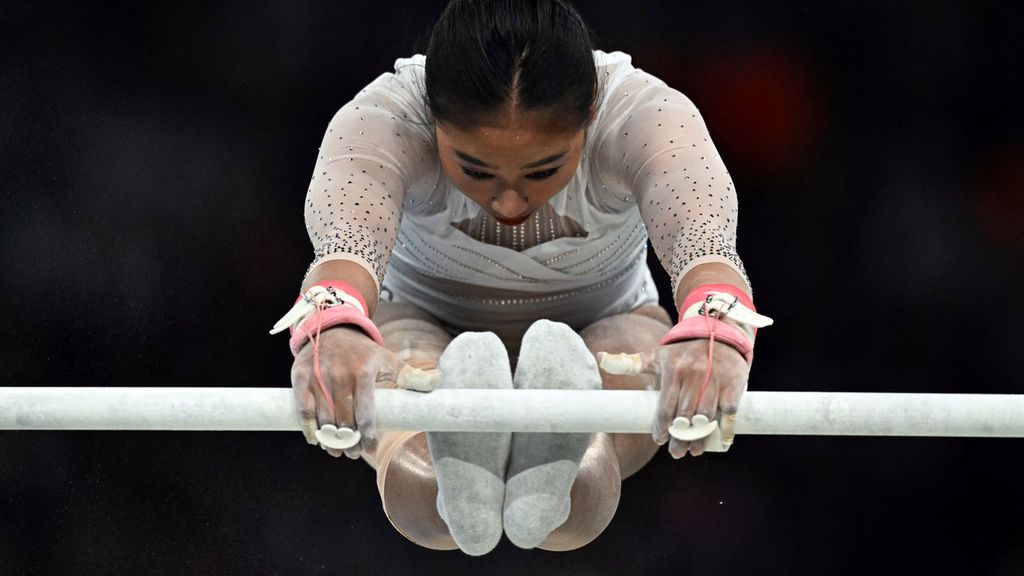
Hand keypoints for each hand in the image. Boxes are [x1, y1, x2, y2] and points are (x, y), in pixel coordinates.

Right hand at [290, 325, 422, 458]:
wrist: (332, 328)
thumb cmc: (364, 352)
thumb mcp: (389, 360)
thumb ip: (412, 375)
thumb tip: (439, 381)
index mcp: (364, 372)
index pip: (366, 412)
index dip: (367, 434)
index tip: (369, 448)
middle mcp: (340, 374)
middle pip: (344, 419)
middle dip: (349, 441)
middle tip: (353, 453)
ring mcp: (318, 375)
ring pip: (323, 417)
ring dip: (329, 439)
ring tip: (337, 451)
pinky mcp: (301, 376)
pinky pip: (303, 407)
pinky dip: (308, 427)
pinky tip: (315, 439)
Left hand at [599, 324, 749, 457]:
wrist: (717, 333)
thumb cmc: (682, 353)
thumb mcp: (657, 356)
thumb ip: (630, 362)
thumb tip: (600, 358)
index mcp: (673, 369)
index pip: (665, 406)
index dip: (662, 427)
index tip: (659, 439)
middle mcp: (694, 374)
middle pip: (685, 416)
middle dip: (680, 438)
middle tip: (676, 452)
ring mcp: (716, 378)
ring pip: (707, 417)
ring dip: (701, 439)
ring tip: (694, 450)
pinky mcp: (735, 382)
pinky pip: (731, 410)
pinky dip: (727, 428)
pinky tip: (722, 441)